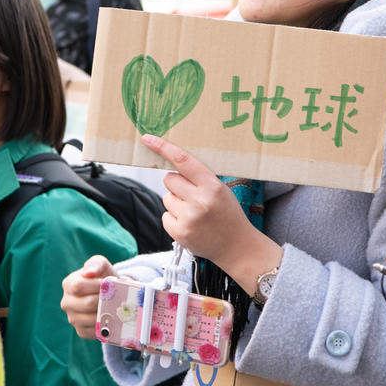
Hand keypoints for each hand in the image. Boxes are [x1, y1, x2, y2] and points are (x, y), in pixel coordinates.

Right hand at [61, 254, 117, 339]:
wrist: (109, 294)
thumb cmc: (103, 277)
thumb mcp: (101, 265)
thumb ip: (96, 265)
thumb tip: (89, 273)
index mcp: (68, 284)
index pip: (78, 286)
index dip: (96, 285)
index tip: (107, 283)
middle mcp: (67, 302)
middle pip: (87, 303)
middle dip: (104, 299)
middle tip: (113, 295)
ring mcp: (73, 318)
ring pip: (92, 318)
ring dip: (106, 312)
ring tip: (113, 305)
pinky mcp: (81, 331)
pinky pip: (95, 330)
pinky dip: (105, 324)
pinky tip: (109, 315)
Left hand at [141, 133, 281, 294]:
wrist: (237, 246)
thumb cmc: (228, 214)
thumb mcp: (220, 189)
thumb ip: (199, 178)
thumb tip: (170, 164)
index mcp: (212, 185)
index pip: (183, 160)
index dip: (163, 147)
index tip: (147, 139)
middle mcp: (200, 200)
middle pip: (169, 179)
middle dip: (177, 185)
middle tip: (193, 196)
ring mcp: (189, 218)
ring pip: (166, 198)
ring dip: (176, 203)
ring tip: (195, 213)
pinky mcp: (180, 233)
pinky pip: (165, 216)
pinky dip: (174, 219)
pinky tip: (190, 224)